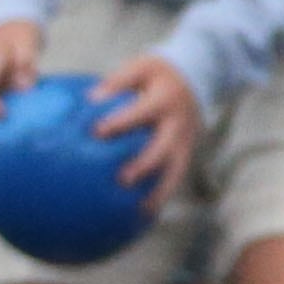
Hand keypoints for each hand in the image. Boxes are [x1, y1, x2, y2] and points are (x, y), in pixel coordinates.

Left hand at [89, 52, 203, 205]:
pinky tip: (145, 214)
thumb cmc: (157, 75)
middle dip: (145, 164)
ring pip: (175, 171)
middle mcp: (178, 123)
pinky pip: (176, 179)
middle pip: (163, 148)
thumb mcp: (140, 68)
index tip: (96, 132)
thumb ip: (116, 83)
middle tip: (123, 179)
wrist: (196, 79)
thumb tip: (87, 101)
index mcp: (164, 99)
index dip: (120, 121)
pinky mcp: (186, 155)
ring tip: (141, 210)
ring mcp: (185, 142)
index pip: (141, 112)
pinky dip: (163, 196)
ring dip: (159, 191)